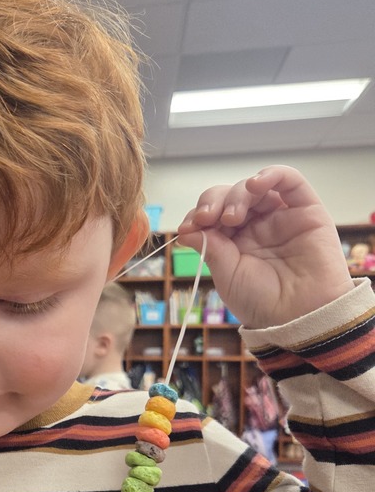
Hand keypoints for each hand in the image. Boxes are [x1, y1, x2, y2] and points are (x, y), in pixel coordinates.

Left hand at [176, 165, 354, 327]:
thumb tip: (185, 229)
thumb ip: (210, 247)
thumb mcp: (227, 275)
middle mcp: (257, 225)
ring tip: (231, 216)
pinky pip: (290, 180)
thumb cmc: (262, 302)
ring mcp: (280, 216)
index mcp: (234, 241)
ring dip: (237, 194)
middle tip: (207, 218)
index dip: (198, 214)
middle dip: (213, 202)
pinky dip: (271, 174)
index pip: (212, 214)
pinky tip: (255, 185)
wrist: (299, 316)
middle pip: (230, 196)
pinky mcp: (306, 210)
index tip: (189, 226)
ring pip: (255, 188)